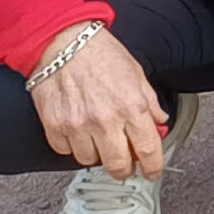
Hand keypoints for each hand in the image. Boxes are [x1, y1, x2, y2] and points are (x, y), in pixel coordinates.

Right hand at [30, 27, 171, 177]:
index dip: (153, 166)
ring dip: (96, 155)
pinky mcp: (54, 126)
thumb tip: (159, 123)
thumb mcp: (136, 74)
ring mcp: (77, 126)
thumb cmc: (99, 53)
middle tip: (125, 164)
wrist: (63, 42)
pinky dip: (72, 146)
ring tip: (98, 139)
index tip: (152, 171)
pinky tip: (78, 132)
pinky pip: (65, 152)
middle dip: (124, 169)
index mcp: (131, 107)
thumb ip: (150, 102)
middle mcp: (105, 120)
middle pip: (118, 165)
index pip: (148, 149)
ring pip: (90, 161)